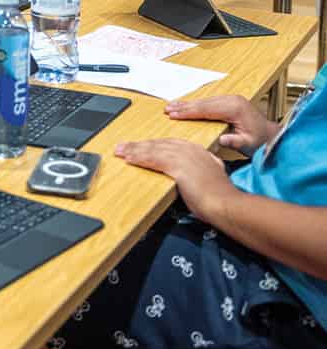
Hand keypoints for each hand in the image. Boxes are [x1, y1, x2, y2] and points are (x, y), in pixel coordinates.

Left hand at [115, 138, 235, 222]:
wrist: (227, 205)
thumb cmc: (220, 198)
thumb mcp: (208, 180)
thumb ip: (198, 174)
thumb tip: (189, 179)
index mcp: (199, 152)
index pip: (170, 144)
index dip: (153, 145)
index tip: (140, 146)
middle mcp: (191, 150)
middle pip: (159, 144)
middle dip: (139, 145)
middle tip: (123, 146)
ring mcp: (185, 156)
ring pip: (153, 149)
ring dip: (134, 150)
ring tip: (120, 151)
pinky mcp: (178, 165)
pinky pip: (153, 158)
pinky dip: (139, 157)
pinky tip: (129, 158)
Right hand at [165, 94, 272, 153]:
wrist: (272, 136)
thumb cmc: (261, 141)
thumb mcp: (249, 145)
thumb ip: (235, 142)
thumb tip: (223, 140)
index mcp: (235, 108)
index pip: (206, 109)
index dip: (188, 112)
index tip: (173, 114)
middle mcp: (232, 100)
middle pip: (202, 102)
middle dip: (184, 106)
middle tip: (167, 109)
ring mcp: (231, 99)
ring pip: (204, 100)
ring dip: (187, 104)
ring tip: (171, 106)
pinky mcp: (229, 101)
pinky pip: (208, 101)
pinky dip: (196, 104)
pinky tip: (186, 105)